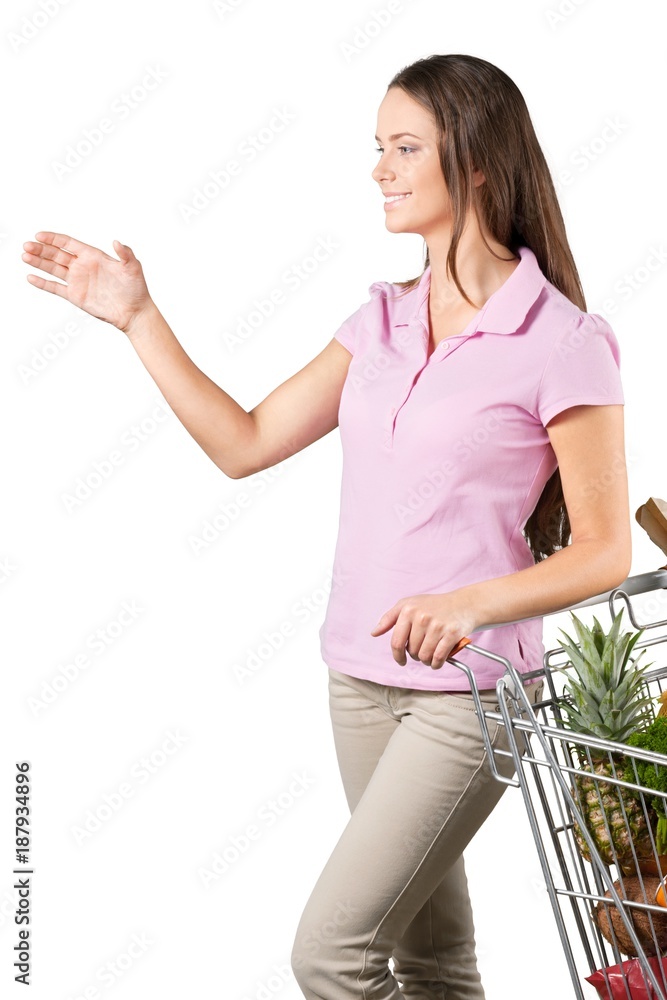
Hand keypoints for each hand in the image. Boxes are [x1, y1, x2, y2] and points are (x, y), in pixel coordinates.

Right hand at [22, 232, 153, 334]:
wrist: (134, 312)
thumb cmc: (136, 288)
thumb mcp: (133, 268)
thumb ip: (125, 253)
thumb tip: (117, 242)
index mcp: (93, 256)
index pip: (68, 243)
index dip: (53, 238)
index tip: (39, 235)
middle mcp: (82, 266)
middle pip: (56, 254)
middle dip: (41, 249)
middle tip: (27, 246)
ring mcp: (78, 281)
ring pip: (53, 269)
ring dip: (39, 262)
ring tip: (24, 256)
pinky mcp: (76, 296)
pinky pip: (56, 288)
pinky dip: (43, 283)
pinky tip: (31, 277)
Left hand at [369, 591, 478, 669]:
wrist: (463, 604)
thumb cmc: (433, 606)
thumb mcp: (408, 604)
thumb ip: (389, 618)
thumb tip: (374, 633)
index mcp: (408, 610)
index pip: (396, 642)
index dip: (397, 656)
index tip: (401, 661)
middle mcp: (422, 617)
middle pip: (411, 651)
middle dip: (415, 655)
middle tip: (422, 649)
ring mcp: (437, 625)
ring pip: (424, 656)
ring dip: (426, 661)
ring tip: (430, 654)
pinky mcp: (451, 634)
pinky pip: (438, 658)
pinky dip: (436, 664)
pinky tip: (437, 661)